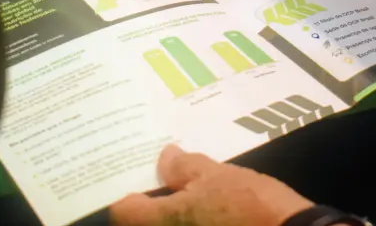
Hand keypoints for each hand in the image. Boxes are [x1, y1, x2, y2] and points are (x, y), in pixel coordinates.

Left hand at [110, 145, 311, 225]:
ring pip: (171, 224)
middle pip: (146, 221)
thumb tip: (166, 156)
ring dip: (174, 207)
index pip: (124, 211)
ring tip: (184, 184)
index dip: (124, 192)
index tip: (133, 175)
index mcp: (166, 220)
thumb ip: (185, 167)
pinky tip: (205, 201)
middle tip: (160, 173)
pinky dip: (193, 215)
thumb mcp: (217, 175)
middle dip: (152, 199)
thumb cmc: (251, 202)